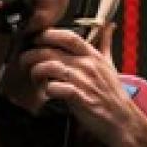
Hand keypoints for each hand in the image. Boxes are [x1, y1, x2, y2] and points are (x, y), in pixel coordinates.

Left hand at [20, 26, 132, 143]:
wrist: (121, 120)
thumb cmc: (111, 93)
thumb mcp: (109, 64)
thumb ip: (105, 44)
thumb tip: (109, 26)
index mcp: (92, 55)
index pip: (68, 36)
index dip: (47, 34)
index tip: (35, 40)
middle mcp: (87, 65)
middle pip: (51, 51)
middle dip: (31, 55)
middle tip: (25, 62)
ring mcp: (83, 81)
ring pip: (49, 67)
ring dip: (36, 72)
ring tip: (35, 79)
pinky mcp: (80, 98)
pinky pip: (55, 88)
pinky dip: (47, 90)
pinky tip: (47, 92)